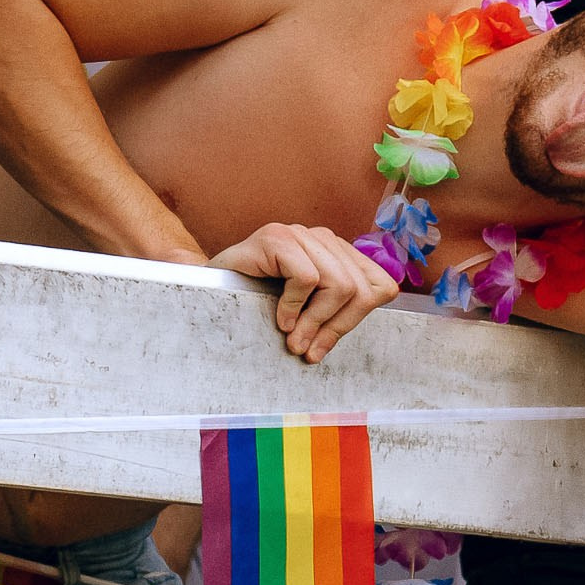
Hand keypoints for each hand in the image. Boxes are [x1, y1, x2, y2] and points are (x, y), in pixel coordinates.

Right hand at [209, 223, 399, 363]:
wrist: (205, 287)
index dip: (357, 320)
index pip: (380, 286)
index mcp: (338, 254)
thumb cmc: (256, 300)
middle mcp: (324, 239)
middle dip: (336, 328)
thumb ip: (335, 312)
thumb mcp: (306, 310)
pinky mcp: (276, 238)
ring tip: (293, 340)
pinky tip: (279, 318)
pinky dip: (293, 306)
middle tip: (308, 350)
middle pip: (362, 289)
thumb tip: (368, 317)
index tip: (325, 345)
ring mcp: (300, 234)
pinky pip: (306, 278)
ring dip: (314, 322)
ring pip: (339, 285)